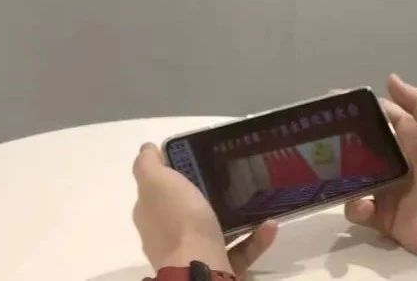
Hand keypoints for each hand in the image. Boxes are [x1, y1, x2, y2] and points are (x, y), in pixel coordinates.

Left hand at [132, 143, 277, 276]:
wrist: (200, 269)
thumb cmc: (179, 221)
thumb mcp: (156, 182)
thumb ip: (147, 164)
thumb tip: (147, 148)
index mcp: (152, 215)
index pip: (158, 191)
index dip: (172, 174)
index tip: (197, 158)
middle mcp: (168, 237)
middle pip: (186, 210)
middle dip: (205, 195)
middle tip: (230, 176)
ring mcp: (193, 254)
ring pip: (215, 229)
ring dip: (236, 215)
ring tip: (255, 198)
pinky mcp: (218, 267)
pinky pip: (240, 249)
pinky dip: (256, 237)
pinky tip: (270, 225)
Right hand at [345, 74, 416, 254]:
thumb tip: (390, 78)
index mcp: (412, 139)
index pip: (382, 119)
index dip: (360, 110)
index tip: (331, 103)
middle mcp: (398, 163)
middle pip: (363, 148)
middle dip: (342, 143)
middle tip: (321, 140)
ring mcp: (390, 191)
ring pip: (355, 179)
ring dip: (343, 177)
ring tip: (339, 175)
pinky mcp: (386, 219)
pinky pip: (360, 211)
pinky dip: (356, 207)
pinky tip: (366, 206)